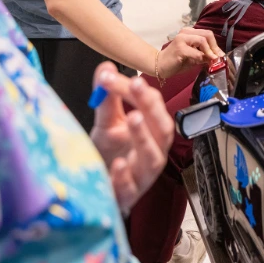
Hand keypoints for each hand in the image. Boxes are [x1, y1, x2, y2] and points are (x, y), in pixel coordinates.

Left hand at [89, 63, 173, 213]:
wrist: (100, 190)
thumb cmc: (110, 154)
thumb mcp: (107, 123)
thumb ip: (108, 97)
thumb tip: (106, 67)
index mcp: (152, 130)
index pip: (151, 105)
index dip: (137, 90)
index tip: (111, 76)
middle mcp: (154, 150)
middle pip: (162, 128)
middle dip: (152, 107)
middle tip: (136, 87)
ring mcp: (143, 175)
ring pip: (153, 156)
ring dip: (144, 136)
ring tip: (134, 118)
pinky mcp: (128, 195)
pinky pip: (131, 187)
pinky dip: (125, 176)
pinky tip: (117, 164)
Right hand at [157, 27, 223, 78]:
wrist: (160, 65)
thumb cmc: (177, 61)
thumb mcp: (194, 57)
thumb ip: (204, 55)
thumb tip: (218, 57)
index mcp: (190, 32)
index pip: (207, 34)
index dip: (216, 45)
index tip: (221, 55)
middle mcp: (186, 32)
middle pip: (207, 34)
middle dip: (214, 47)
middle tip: (218, 57)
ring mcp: (182, 39)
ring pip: (202, 41)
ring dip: (209, 52)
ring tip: (212, 60)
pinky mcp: (180, 48)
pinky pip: (196, 52)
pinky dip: (202, 58)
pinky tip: (202, 63)